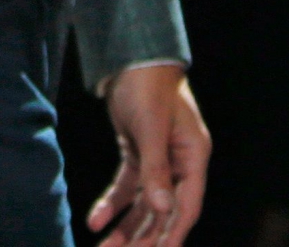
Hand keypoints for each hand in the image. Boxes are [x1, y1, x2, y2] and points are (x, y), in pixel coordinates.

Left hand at [89, 64, 208, 246]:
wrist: (132, 59)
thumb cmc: (148, 88)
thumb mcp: (151, 129)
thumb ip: (156, 170)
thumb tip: (162, 210)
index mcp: (194, 158)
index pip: (186, 206)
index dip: (172, 233)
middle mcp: (180, 164)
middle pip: (163, 211)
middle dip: (143, 237)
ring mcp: (159, 161)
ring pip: (144, 205)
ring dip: (126, 227)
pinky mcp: (138, 155)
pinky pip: (126, 188)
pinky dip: (112, 204)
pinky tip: (95, 220)